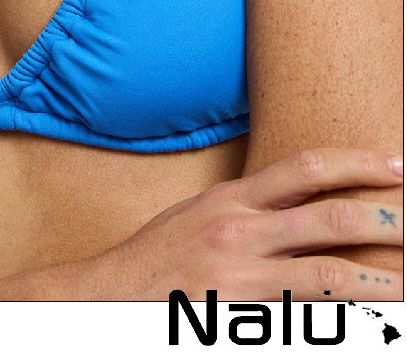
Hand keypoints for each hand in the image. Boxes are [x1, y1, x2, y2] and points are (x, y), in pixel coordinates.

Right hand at [100, 147, 403, 301]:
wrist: (107, 298)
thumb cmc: (158, 258)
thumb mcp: (200, 214)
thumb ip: (249, 206)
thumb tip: (304, 200)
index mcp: (231, 199)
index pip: (306, 168)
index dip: (357, 163)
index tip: (397, 164)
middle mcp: (240, 232)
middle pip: (329, 218)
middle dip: (385, 219)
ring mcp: (242, 279)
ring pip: (329, 275)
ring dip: (380, 280)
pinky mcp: (242, 320)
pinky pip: (305, 318)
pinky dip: (341, 321)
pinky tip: (365, 322)